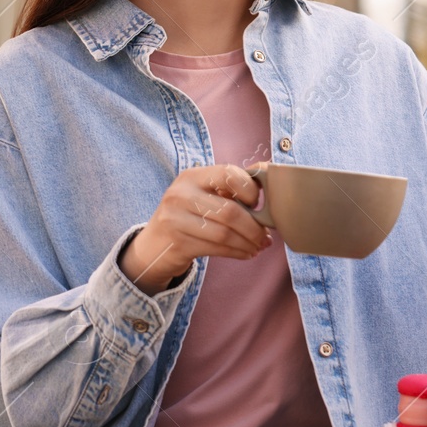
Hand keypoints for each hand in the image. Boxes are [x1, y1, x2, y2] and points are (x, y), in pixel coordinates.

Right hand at [119, 164, 270, 293]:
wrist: (154, 246)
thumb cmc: (189, 216)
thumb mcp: (204, 195)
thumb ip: (232, 188)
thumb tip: (273, 185)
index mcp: (192, 176)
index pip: (228, 173)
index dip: (250, 189)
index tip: (258, 204)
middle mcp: (180, 194)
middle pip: (230, 210)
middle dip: (254, 227)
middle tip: (265, 236)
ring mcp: (175, 219)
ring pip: (225, 233)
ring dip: (248, 242)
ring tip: (259, 247)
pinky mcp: (177, 243)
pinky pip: (216, 248)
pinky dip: (237, 252)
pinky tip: (246, 253)